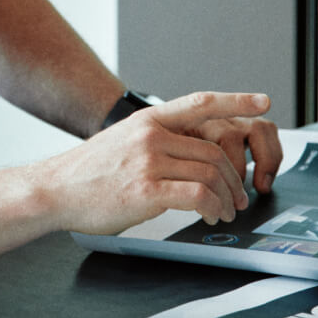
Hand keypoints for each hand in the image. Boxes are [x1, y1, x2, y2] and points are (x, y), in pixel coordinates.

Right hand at [44, 91, 274, 234]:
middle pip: (213, 151)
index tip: (263, 102)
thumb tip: (188, 155)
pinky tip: (209, 216)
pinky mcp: (147, 191)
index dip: (235, 101)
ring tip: (224, 212)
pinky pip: (198, 196)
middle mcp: (150, 136)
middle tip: (237, 198)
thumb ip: (155, 141)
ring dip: (225, 198)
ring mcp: (149, 162)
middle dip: (233, 178)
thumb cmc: (88, 173)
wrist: (54, 190)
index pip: (200, 103)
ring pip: (210, 174)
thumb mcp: (122, 142)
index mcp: (147, 121)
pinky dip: (212, 208)